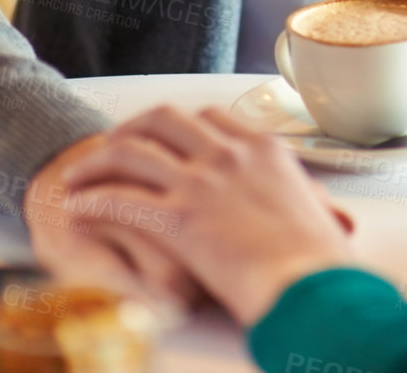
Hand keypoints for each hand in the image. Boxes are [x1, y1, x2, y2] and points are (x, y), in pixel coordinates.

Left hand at [59, 105, 355, 327]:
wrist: (314, 288)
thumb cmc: (323, 264)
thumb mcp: (319, 217)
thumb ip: (312, 206)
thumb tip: (331, 219)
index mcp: (265, 150)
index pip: (212, 118)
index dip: (180, 125)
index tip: (164, 138)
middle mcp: (230, 155)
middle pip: (165, 119)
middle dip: (131, 129)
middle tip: (111, 147)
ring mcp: (202, 183)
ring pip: (132, 152)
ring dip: (96, 163)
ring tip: (76, 177)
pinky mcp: (179, 219)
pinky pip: (120, 200)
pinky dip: (91, 203)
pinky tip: (74, 210)